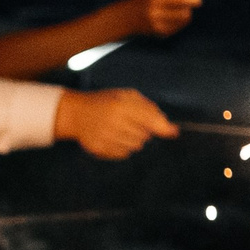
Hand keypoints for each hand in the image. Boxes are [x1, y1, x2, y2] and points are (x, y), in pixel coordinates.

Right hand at [54, 87, 177, 158]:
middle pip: (145, 136)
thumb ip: (150, 109)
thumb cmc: (105, 102)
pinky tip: (112, 137)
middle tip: (130, 123)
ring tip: (119, 130)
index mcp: (122, 105)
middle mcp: (114, 122)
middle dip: (143, 130)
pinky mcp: (99, 149)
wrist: (75, 113)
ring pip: (136, 147)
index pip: (153, 121)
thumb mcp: (126, 96)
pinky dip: (122, 148)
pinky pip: (123, 154)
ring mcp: (106, 137)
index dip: (165, 128)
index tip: (173, 132)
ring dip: (133, 140)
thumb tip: (172, 129)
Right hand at [125, 0, 200, 38]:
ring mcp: (158, 24)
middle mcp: (157, 12)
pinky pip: (177, 27)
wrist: (124, 18)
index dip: (194, 0)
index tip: (197, 0)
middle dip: (188, 10)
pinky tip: (168, 20)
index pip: (183, 0)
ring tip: (176, 13)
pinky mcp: (159, 33)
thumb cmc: (142, 1)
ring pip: (184, 21)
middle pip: (186, 13)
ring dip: (184, 16)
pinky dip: (177, 23)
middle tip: (184, 7)